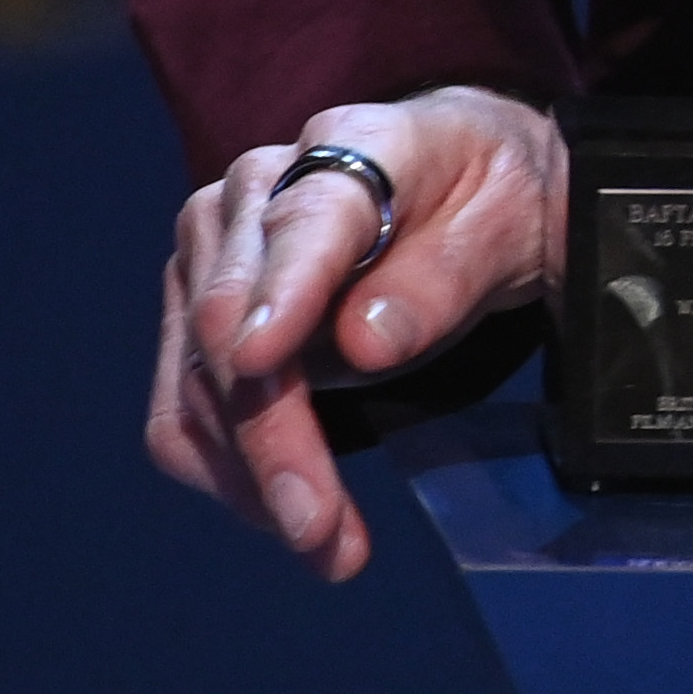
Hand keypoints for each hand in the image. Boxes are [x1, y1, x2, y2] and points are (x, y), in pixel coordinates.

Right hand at [148, 86, 563, 581]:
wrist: (462, 180)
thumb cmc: (487, 194)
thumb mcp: (507, 221)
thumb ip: (443, 276)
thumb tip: (367, 343)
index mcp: (350, 146)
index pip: (306, 222)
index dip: (280, 292)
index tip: (259, 360)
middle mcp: (256, 192)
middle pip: (233, 325)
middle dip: (272, 440)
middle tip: (324, 532)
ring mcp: (215, 251)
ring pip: (199, 382)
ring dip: (251, 478)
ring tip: (328, 546)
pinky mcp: (196, 310)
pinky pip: (185, 409)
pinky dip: (228, 472)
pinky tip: (288, 510)